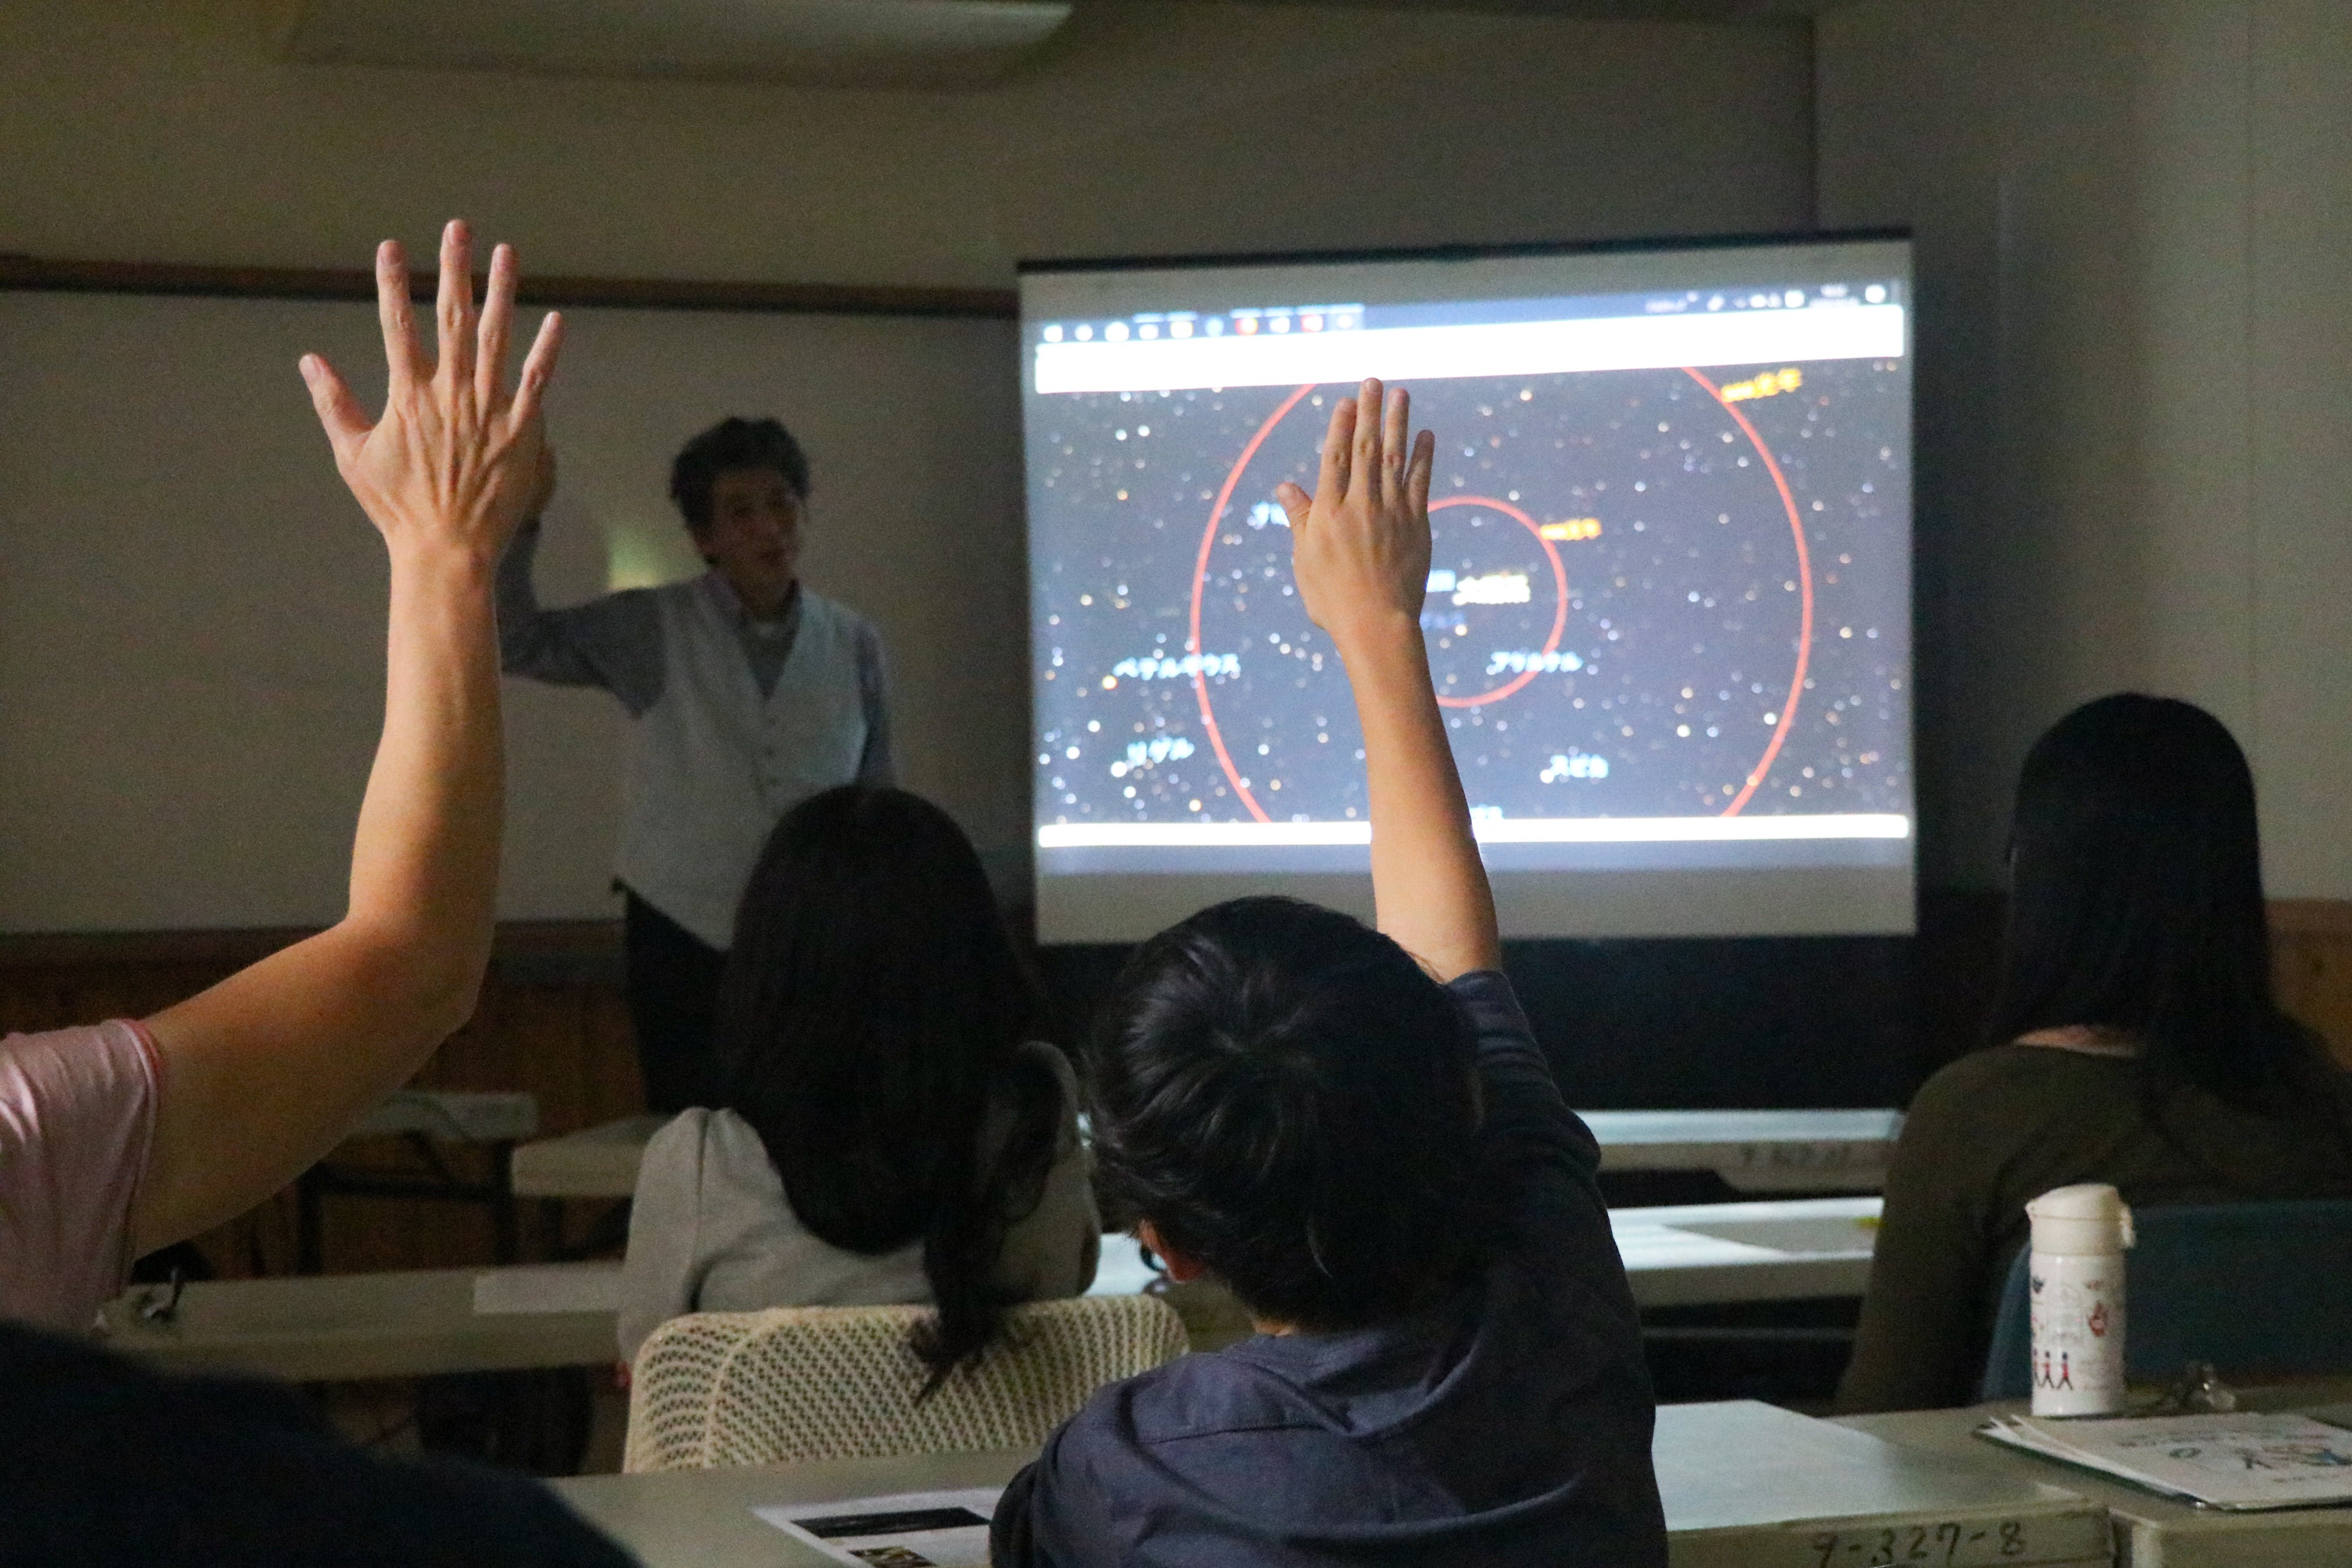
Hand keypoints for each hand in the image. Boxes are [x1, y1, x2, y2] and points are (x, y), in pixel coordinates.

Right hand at [300, 220, 563, 562]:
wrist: (447, 548)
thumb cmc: (398, 507)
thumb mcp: (353, 455)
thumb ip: (333, 403)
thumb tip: (309, 361)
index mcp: (408, 396)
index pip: (397, 324)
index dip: (393, 283)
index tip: (392, 246)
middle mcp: (450, 393)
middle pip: (452, 317)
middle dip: (453, 269)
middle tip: (458, 227)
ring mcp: (490, 409)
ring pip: (496, 338)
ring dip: (501, 292)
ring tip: (504, 252)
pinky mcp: (523, 430)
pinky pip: (537, 382)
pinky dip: (546, 351)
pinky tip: (555, 319)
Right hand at [1278, 378, 1436, 653]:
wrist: (1376, 625)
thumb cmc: (1332, 599)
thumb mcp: (1305, 559)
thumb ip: (1299, 518)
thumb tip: (1285, 487)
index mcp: (1329, 513)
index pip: (1335, 459)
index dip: (1341, 427)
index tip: (1346, 401)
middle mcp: (1360, 505)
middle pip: (1366, 449)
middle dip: (1370, 412)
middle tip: (1374, 382)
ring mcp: (1391, 513)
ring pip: (1395, 458)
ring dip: (1398, 424)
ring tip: (1402, 395)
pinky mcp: (1416, 525)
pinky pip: (1421, 483)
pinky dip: (1423, 457)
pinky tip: (1426, 435)